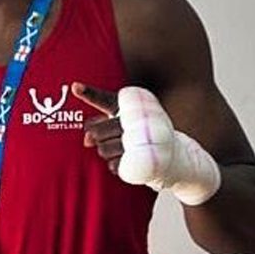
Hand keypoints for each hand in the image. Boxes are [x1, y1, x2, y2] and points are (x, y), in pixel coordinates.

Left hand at [72, 82, 220, 205]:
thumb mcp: (125, 129)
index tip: (75, 87)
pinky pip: (114, 165)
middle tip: (108, 141)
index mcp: (130, 106)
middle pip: (97, 132)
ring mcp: (140, 138)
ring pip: (103, 150)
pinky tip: (127, 161)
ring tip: (122, 151)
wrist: (179, 158)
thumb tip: (85, 140)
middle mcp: (136, 118)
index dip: (90, 93)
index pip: (106, 100)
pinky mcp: (143, 157)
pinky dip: (116, 166)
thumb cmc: (144, 140)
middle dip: (97, 140)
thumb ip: (101, 129)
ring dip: (107, 154)